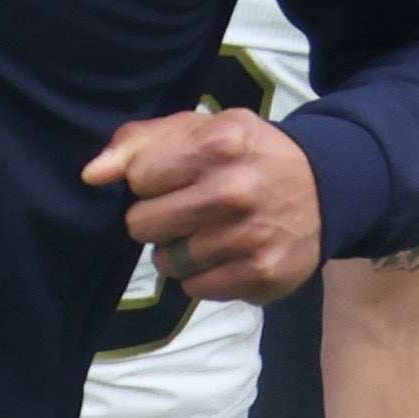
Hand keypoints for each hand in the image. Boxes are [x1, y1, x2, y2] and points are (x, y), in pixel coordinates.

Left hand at [89, 104, 321, 305]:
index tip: (175, 178)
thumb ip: (140, 142)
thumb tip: (92, 175)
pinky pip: (195, 288)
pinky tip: (228, 253)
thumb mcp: (202, 129)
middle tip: (189, 209)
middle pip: (142, 225)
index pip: (138, 178)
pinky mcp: (260, 275)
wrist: (327, 189)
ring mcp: (248, 238)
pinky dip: (204, 275)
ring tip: (210, 231)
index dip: (150, 180)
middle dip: (157, 218)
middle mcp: (234, 192)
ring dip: (179, 250)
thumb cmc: (247, 155)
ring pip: (166, 262)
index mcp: (219, 144)